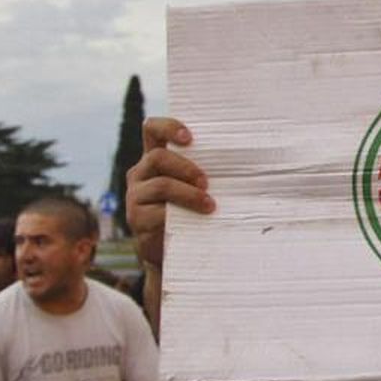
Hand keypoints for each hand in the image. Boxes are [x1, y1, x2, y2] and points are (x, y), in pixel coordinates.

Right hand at [126, 117, 213, 269]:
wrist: (173, 254)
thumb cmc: (191, 214)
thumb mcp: (195, 189)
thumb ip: (202, 174)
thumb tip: (245, 164)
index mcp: (154, 160)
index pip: (153, 130)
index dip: (168, 127)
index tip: (189, 138)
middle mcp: (140, 174)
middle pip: (158, 157)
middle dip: (186, 168)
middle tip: (207, 183)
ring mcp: (135, 196)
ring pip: (161, 185)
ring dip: (189, 194)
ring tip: (209, 205)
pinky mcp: (136, 218)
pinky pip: (158, 212)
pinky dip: (181, 215)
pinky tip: (195, 221)